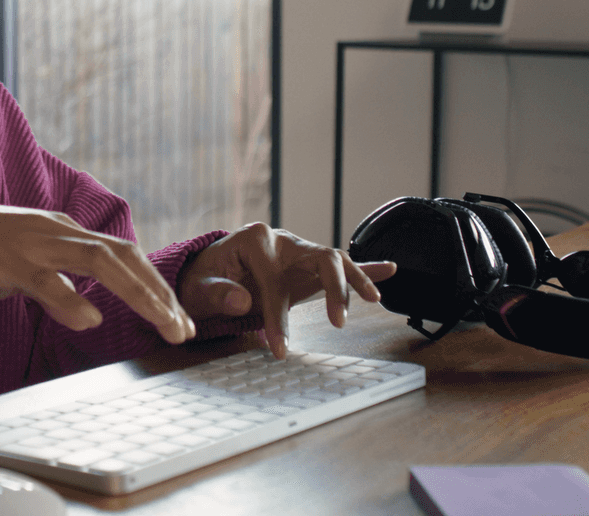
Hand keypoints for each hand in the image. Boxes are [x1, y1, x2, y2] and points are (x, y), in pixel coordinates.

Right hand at [0, 194, 196, 344]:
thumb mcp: (20, 258)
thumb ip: (54, 276)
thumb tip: (80, 303)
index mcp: (61, 229)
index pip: (122, 253)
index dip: (154, 284)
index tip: (176, 315)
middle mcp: (55, 230)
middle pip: (123, 255)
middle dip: (159, 292)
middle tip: (184, 328)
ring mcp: (31, 243)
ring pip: (99, 262)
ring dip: (137, 294)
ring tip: (163, 323)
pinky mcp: (4, 261)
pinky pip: (45, 281)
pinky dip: (71, 300)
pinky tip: (90, 320)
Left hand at [177, 223, 395, 358]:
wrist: (206, 271)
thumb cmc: (202, 280)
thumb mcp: (198, 288)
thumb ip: (218, 293)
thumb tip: (242, 301)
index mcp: (255, 240)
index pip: (275, 281)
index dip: (277, 317)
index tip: (279, 347)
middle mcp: (282, 240)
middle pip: (320, 256)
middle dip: (334, 289)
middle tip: (339, 323)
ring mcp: (297, 251)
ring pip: (335, 260)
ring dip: (355, 280)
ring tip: (374, 300)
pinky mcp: (306, 266)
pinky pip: (339, 265)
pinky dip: (363, 269)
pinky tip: (389, 269)